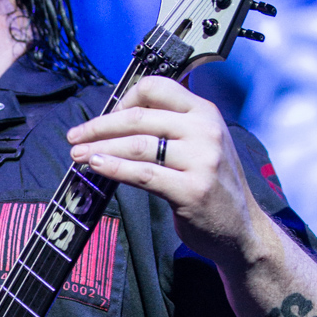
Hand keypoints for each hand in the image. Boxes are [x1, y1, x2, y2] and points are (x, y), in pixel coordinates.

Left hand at [67, 76, 272, 268]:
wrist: (241, 228)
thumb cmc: (212, 184)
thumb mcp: (201, 142)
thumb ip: (171, 124)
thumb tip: (119, 115)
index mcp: (205, 112)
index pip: (157, 87)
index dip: (124, 99)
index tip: (106, 116)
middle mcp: (205, 130)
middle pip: (139, 117)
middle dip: (99, 126)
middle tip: (75, 136)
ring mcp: (201, 160)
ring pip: (137, 145)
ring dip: (100, 148)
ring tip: (78, 154)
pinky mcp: (191, 189)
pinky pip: (143, 174)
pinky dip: (115, 169)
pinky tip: (97, 166)